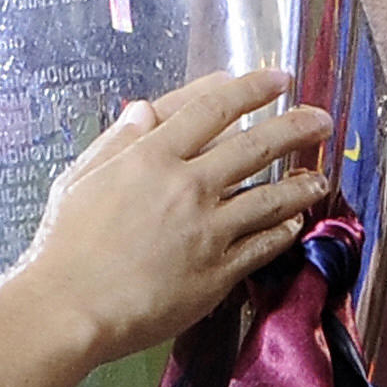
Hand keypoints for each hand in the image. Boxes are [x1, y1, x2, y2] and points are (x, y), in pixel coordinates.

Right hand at [13, 68, 332, 362]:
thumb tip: (143, 111)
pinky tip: (294, 224)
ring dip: (301, 184)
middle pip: (255, 147)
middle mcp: (187, 186)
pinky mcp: (217, 273)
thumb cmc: (65, 245)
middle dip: (296, 127)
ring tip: (320, 178)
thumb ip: (117, 142)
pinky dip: (283, 231)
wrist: (71, 308)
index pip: (213, 108)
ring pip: (270, 198)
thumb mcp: (79, 178)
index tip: (278, 77)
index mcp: (151, 157)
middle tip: (321, 119)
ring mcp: (207, 231)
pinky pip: (262, 246)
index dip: (251, 88)